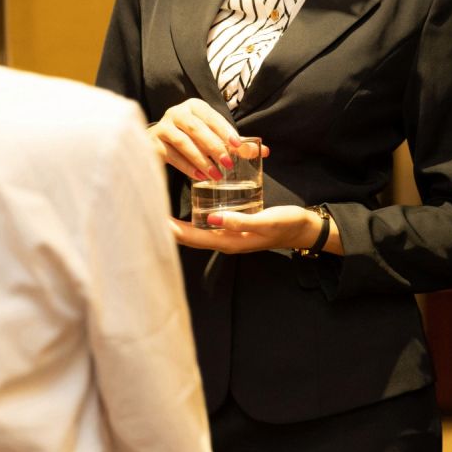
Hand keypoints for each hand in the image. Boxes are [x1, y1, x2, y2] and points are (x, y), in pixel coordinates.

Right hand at [148, 99, 268, 181]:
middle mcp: (176, 112)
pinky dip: (187, 167)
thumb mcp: (214, 136)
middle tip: (228, 164)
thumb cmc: (193, 138)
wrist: (160, 141)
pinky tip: (199, 177)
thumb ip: (236, 144)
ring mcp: (163, 127)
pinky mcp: (153, 144)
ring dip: (201, 160)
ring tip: (216, 175)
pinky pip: (171, 156)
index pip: (212, 117)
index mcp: (194, 106)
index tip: (238, 146)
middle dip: (214, 146)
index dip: (225, 130)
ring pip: (183, 142)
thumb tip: (264, 152)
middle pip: (196, 128)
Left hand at [170, 205, 331, 254]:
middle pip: (189, 237)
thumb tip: (212, 219)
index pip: (193, 237)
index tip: (154, 218)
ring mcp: (228, 235)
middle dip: (169, 228)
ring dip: (178, 225)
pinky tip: (186, 209)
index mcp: (230, 241)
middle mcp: (225, 241)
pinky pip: (206, 226)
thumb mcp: (266, 221)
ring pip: (196, 232)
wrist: (303, 229)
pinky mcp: (233, 227)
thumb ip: (240, 220)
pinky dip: (192, 219)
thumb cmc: (287, 224)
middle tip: (148, 211)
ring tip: (159, 211)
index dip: (173, 230)